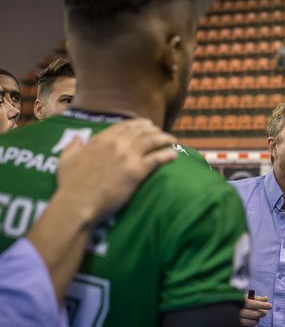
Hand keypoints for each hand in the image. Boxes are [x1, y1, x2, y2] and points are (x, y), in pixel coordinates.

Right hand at [53, 118, 176, 224]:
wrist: (77, 204)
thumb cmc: (70, 185)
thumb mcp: (66, 160)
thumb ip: (73, 146)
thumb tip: (77, 138)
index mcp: (101, 140)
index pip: (125, 126)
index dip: (139, 124)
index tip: (147, 125)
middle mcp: (116, 144)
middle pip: (142, 132)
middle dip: (154, 131)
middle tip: (162, 133)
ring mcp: (127, 157)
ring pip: (152, 141)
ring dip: (165, 139)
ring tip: (172, 141)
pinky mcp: (136, 171)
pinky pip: (157, 158)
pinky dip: (167, 155)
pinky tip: (174, 154)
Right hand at [240, 295, 271, 326]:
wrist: (225, 310)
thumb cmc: (239, 303)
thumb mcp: (246, 298)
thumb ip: (256, 298)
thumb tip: (266, 298)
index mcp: (239, 301)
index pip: (253, 303)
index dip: (262, 305)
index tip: (270, 306)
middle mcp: (237, 310)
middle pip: (253, 313)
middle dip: (261, 313)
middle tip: (265, 313)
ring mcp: (237, 318)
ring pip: (252, 321)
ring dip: (257, 319)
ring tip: (259, 316)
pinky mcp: (238, 323)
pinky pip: (248, 325)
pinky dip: (253, 323)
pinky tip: (254, 320)